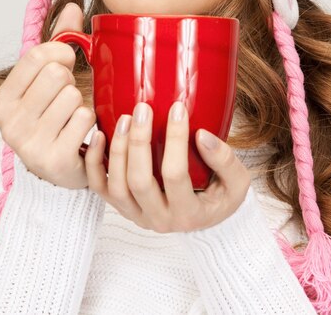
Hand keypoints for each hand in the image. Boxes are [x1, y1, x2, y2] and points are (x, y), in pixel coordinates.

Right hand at [0, 2, 95, 188]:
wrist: (65, 169)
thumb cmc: (57, 118)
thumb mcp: (50, 79)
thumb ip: (61, 41)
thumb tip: (71, 6)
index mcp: (3, 100)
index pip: (37, 55)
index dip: (62, 52)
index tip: (67, 62)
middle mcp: (10, 123)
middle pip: (57, 74)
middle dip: (72, 81)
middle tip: (69, 97)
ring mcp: (30, 144)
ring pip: (73, 96)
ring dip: (82, 104)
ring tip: (74, 118)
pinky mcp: (54, 160)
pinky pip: (85, 119)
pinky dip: (93, 123)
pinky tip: (85, 135)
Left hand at [84, 101, 250, 231]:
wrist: (203, 221)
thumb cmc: (220, 196)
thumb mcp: (236, 182)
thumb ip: (225, 160)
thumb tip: (202, 135)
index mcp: (188, 213)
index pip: (176, 175)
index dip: (175, 140)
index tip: (178, 109)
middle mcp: (159, 219)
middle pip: (139, 181)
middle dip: (139, 142)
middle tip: (143, 109)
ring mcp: (136, 215)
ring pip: (116, 186)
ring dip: (118, 149)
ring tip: (125, 118)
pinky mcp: (121, 207)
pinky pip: (99, 188)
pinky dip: (94, 162)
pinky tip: (99, 135)